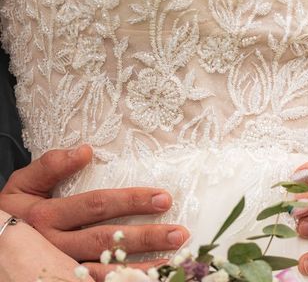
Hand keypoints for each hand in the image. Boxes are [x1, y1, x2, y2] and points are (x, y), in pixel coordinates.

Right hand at [0, 145, 189, 280]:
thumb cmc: (12, 210)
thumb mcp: (22, 184)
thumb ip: (50, 166)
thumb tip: (85, 151)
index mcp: (46, 216)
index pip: (97, 206)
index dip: (131, 201)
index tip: (163, 198)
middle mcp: (54, 245)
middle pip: (106, 240)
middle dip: (146, 236)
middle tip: (179, 231)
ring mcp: (60, 267)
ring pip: (104, 270)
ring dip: (142, 266)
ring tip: (175, 257)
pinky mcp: (62, 280)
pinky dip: (125, 281)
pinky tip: (151, 278)